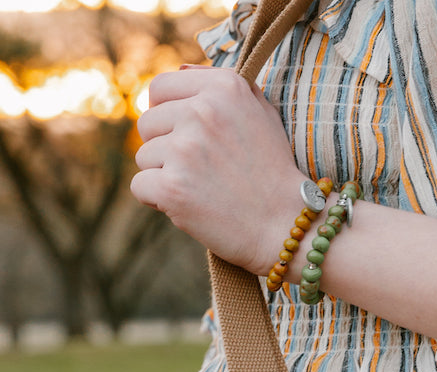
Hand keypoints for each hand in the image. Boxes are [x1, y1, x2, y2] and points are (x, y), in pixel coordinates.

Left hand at [130, 67, 302, 275]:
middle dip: (165, 148)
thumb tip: (182, 70)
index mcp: (223, 88)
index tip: (184, 136)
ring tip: (201, 190)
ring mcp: (185, 150)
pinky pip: (140, 187)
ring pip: (144, 157)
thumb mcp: (261, 113)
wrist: (287, 225)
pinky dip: (158, 201)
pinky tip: (189, 207)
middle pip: (148, 124)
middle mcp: (202, 111)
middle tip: (198, 171)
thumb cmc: (274, 172)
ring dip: (164, 176)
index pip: (161, 88)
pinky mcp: (172, 187)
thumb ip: (223, 86)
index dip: (166, 114)